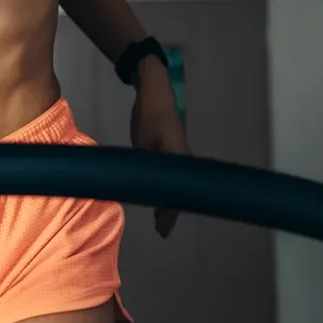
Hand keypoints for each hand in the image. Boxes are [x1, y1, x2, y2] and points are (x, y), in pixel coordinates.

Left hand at [129, 57, 189, 237]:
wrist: (155, 91)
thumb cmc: (149, 114)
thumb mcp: (143, 141)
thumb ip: (144, 165)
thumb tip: (138, 189)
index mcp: (180, 158)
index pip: (178, 193)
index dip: (171, 213)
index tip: (163, 230)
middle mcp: (184, 159)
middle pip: (181, 191)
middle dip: (171, 212)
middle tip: (161, 231)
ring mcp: (180, 153)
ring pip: (178, 184)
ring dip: (169, 201)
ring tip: (159, 221)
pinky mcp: (172, 148)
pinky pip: (173, 174)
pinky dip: (166, 188)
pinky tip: (155, 195)